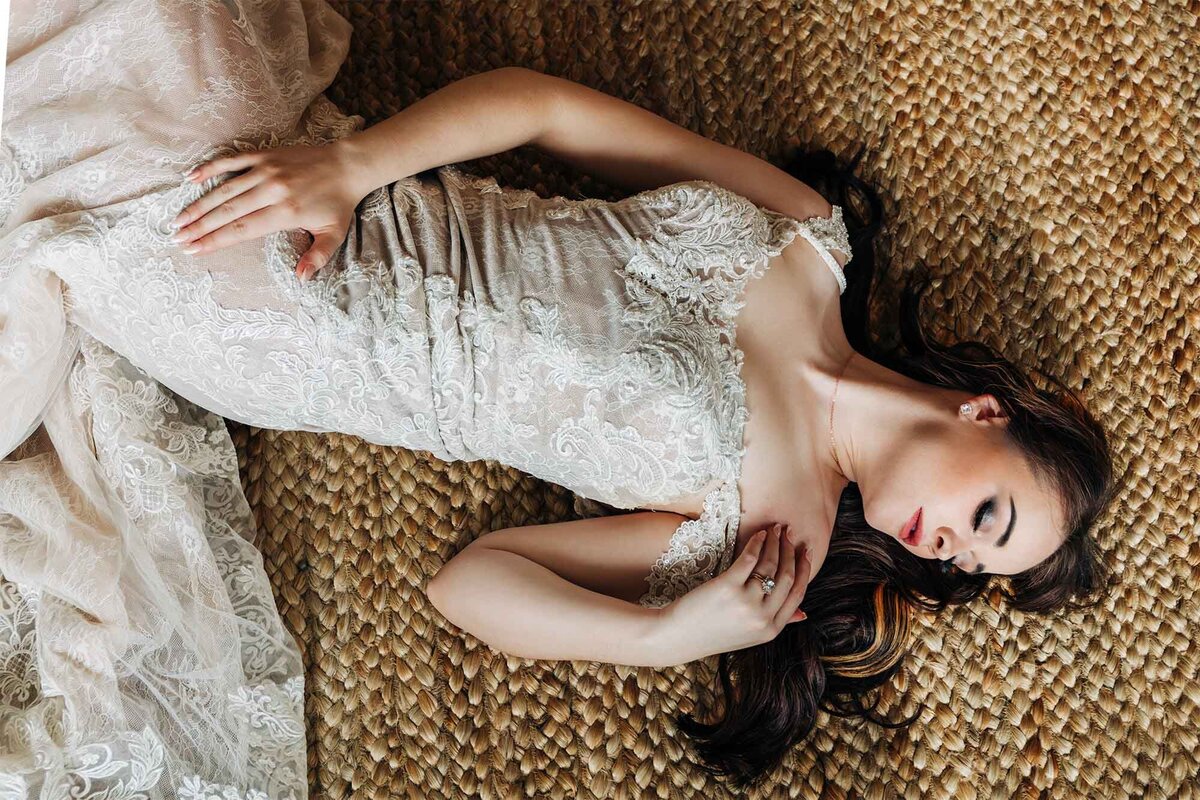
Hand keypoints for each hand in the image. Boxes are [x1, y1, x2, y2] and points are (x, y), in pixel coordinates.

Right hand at [170, 142, 366, 279]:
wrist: (348, 165)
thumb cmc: (339, 203)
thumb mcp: (333, 234)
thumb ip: (316, 257)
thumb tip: (301, 279)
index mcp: (285, 213)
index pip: (241, 230)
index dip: (215, 241)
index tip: (193, 250)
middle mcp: (271, 191)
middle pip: (227, 212)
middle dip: (199, 227)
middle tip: (177, 238)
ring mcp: (266, 171)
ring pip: (224, 190)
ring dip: (199, 205)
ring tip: (178, 219)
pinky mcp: (264, 155)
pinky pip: (231, 161)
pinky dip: (209, 169)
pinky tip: (190, 178)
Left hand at [655, 522, 811, 664]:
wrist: (678, 636)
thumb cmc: (713, 632)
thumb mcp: (750, 634)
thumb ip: (776, 623)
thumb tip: (803, 614)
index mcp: (771, 630)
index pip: (797, 594)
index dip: (804, 570)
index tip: (805, 552)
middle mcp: (762, 618)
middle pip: (786, 577)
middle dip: (791, 551)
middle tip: (789, 534)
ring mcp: (746, 603)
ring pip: (770, 565)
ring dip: (775, 543)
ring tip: (775, 529)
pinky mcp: (727, 587)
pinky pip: (749, 559)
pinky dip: (756, 543)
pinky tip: (759, 534)